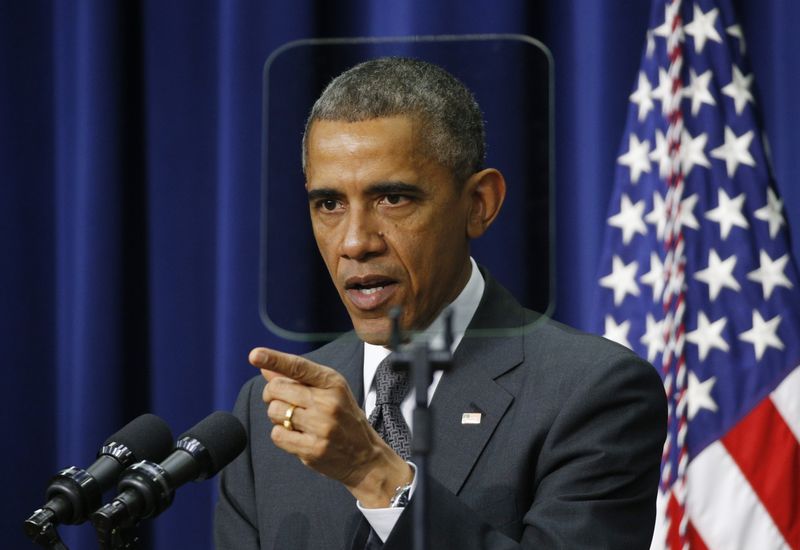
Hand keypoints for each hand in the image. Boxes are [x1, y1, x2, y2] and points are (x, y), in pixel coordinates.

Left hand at [249, 347, 412, 506]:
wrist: (365, 456)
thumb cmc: (343, 418)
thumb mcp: (328, 392)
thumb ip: (297, 377)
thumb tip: (263, 364)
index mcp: (333, 383)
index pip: (298, 366)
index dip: (274, 359)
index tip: (255, 354)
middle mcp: (328, 402)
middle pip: (276, 389)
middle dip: (272, 395)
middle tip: (283, 402)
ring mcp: (321, 426)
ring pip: (274, 412)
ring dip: (277, 417)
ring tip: (295, 421)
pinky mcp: (313, 449)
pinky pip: (277, 435)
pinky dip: (282, 435)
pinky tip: (298, 436)